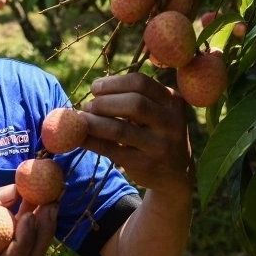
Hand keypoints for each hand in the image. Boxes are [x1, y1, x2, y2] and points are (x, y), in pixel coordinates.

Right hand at [0, 185, 58, 255]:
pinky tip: (41, 200)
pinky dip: (37, 222)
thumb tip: (14, 191)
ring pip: (33, 253)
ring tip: (51, 197)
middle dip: (44, 231)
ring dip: (45, 226)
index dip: (23, 241)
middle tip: (52, 201)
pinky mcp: (9, 253)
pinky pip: (28, 243)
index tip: (29, 216)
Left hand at [80, 73, 192, 201]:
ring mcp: (158, 145)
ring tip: (81, 120)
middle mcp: (170, 122)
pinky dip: (91, 141)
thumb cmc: (156, 133)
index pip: (141, 82)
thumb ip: (134, 97)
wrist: (175, 173)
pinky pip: (110, 149)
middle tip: (88, 106)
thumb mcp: (157, 112)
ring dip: (94, 122)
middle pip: (133, 103)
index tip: (95, 87)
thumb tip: (95, 87)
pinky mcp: (144, 164)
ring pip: (119, 129)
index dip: (114, 83)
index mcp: (172, 101)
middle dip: (104, 102)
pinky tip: (79, 137)